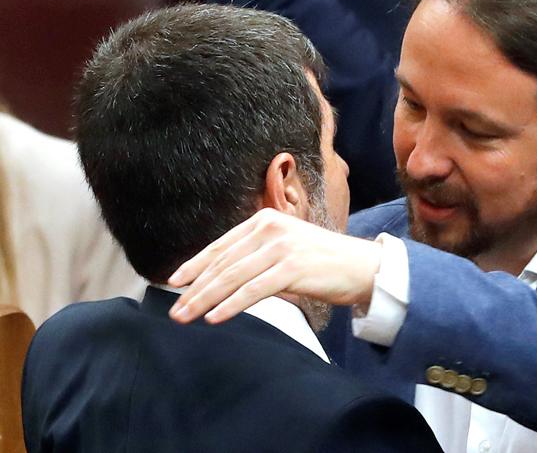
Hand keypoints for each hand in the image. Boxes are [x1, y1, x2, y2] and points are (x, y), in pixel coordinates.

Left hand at [167, 208, 380, 323]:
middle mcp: (270, 228)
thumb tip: (220, 275)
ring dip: (205, 299)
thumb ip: (256, 253)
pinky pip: (252, 291)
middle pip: (223, 263)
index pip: (221, 245)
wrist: (361, 267)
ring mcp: (281, 247)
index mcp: (266, 219)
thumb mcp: (286, 247)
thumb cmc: (323, 262)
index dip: (195, 265)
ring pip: (232, 277)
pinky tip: (214, 317)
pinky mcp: (291, 268)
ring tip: (186, 316)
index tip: (175, 282)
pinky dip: (230, 305)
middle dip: (195, 289)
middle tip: (175, 310)